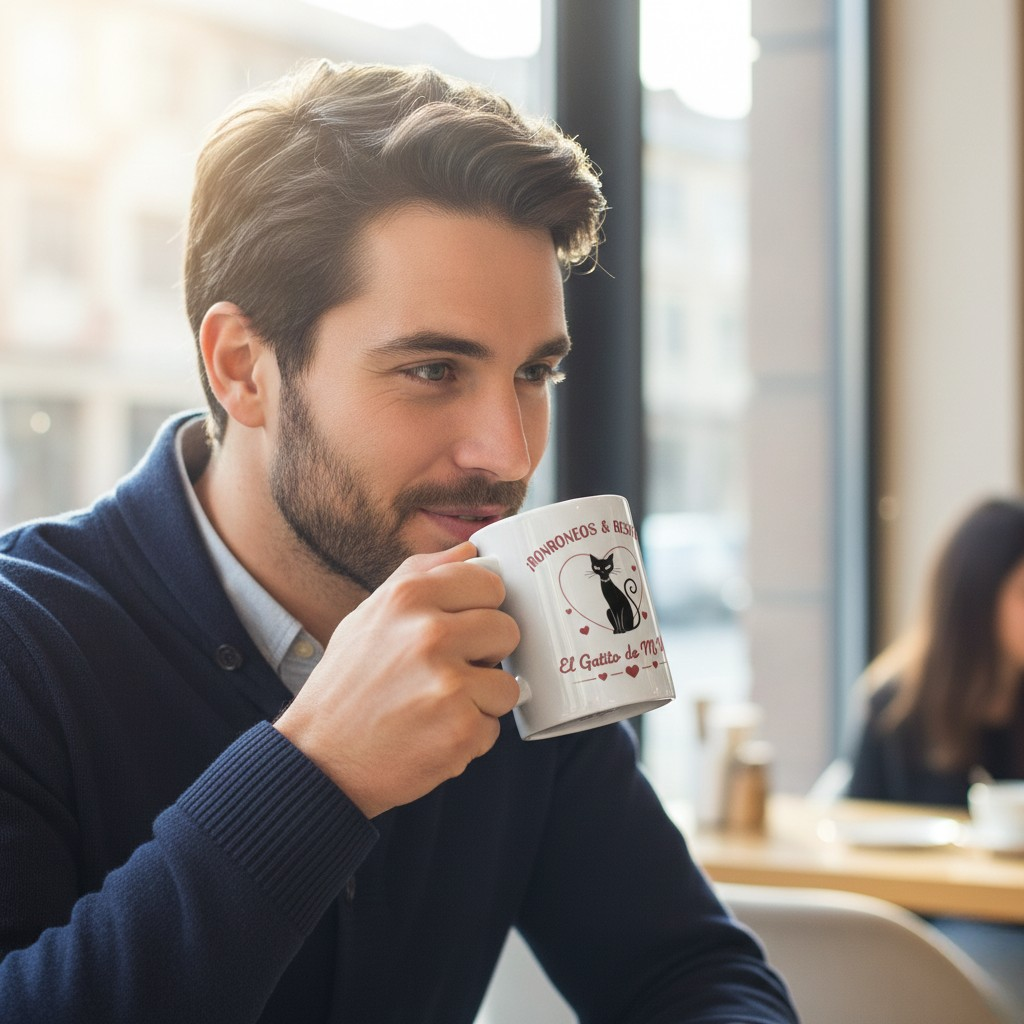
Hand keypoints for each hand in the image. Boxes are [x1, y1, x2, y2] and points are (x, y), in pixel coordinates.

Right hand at [273, 542, 519, 816]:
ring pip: (507, 684)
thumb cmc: (347, 686)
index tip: (464, 627)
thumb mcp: (370, 615)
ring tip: (438, 707)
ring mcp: (448, 684)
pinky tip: (433, 734)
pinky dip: (468, 736)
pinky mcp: (461, 731)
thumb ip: (420, 574)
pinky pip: (494, 728)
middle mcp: (430, 634)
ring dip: (480, 701)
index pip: (489, 584)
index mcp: (408, 597)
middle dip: (486, 655)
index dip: (481, 609)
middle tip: (449, 672)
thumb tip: (470, 551)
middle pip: (507, 630)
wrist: (318, 759)